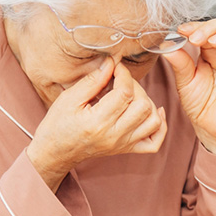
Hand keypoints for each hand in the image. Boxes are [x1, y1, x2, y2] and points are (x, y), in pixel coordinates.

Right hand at [27, 58, 167, 190]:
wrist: (56, 152)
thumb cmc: (58, 124)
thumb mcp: (68, 98)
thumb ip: (92, 80)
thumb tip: (111, 63)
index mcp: (98, 123)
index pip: (125, 93)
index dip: (124, 74)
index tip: (116, 68)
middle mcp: (114, 136)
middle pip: (143, 105)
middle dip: (135, 86)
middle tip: (120, 81)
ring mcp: (123, 144)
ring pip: (153, 121)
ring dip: (148, 102)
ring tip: (131, 96)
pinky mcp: (126, 149)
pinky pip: (154, 142)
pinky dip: (159, 125)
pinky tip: (153, 112)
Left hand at [163, 16, 215, 156]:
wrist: (206, 126)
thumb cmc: (197, 101)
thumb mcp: (184, 80)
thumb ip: (179, 62)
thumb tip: (167, 43)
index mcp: (212, 49)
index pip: (210, 27)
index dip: (197, 25)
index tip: (182, 31)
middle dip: (212, 27)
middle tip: (195, 38)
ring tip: (213, 42)